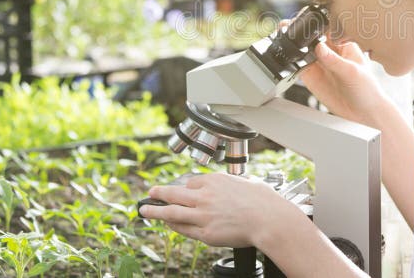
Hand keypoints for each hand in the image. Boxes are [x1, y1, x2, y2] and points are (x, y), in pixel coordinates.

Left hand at [140, 172, 293, 247]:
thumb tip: (230, 188)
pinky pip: (183, 229)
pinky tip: (167, 225)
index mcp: (214, 181)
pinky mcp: (205, 233)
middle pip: (174, 194)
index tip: (179, 190)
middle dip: (159, 193)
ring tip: (145, 210)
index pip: (191, 183)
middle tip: (151, 192)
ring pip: (172, 212)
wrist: (269, 220)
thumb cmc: (263, 202)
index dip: (184, 187)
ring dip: (155, 211)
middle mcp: (204, 196)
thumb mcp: (246, 182)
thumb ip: (231, 185)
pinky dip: (172, 226)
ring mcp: (202, 216)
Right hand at [277, 20, 388, 124]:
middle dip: (300, 31)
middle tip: (289, 27)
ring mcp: (319, 63)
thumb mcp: (352, 72)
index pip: (327, 28)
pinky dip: (291, 61)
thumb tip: (319, 47)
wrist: (364, 113)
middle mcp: (330, 51)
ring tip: (286, 40)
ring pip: (302, 49)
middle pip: (311, 36)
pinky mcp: (311, 76)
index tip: (305, 21)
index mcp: (343, 43)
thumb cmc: (367, 89)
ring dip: (293, 44)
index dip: (315, 24)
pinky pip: (298, 65)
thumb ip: (334, 61)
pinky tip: (289, 59)